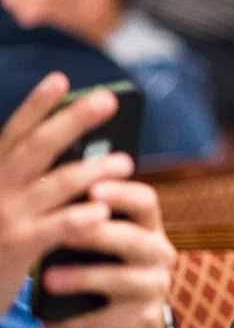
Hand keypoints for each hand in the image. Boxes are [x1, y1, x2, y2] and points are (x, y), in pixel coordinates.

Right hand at [0, 73, 131, 312]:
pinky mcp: (16, 248)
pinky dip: (79, 218)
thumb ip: (28, 184)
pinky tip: (103, 212)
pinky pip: (54, 228)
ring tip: (127, 162)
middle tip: (108, 100)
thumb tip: (77, 161)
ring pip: (54, 185)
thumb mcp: (4, 209)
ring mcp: (5, 217)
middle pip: (37, 147)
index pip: (14, 133)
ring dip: (92, 170)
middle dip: (73, 120)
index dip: (37, 105)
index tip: (61, 79)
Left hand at [40, 180, 177, 327]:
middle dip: (98, 235)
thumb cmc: (108, 267)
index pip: (146, 201)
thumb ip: (89, 219)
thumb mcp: (107, 240)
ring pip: (123, 280)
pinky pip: (107, 319)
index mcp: (148, 227)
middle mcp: (159, 254)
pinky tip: (48, 319)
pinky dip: (74, 321)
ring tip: (47, 280)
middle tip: (64, 233)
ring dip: (83, 278)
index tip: (92, 190)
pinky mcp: (144, 319)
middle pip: (136, 239)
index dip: (122, 194)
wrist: (131, 320)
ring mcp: (155, 288)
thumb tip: (50, 195)